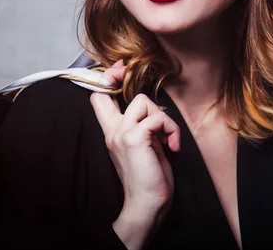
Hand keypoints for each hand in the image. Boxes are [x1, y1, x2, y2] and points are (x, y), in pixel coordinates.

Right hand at [90, 59, 179, 216]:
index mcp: (113, 133)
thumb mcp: (144, 146)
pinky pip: (158, 117)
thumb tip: (154, 111)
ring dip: (162, 117)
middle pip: (106, 93)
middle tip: (130, 74)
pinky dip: (171, 129)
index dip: (107, 79)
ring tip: (166, 137)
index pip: (99, 99)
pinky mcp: (136, 138)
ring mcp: (122, 134)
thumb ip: (142, 127)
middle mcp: (113, 131)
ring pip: (142, 101)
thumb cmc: (150, 177)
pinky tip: (173, 146)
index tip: (120, 69)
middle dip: (119, 76)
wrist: (147, 204)